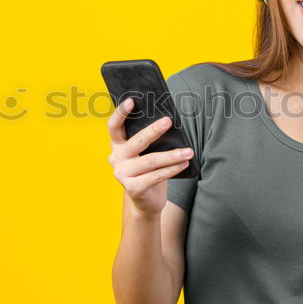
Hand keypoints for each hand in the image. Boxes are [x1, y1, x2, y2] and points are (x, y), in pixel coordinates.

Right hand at [106, 98, 194, 218]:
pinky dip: (172, 169)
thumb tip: (168, 122)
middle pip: (137, 141)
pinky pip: (156, 176)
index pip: (114, 127)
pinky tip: (184, 164)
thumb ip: (150, 141)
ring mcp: (122, 174)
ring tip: (189, 151)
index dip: (120, 113)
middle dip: (154, 130)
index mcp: (118, 146)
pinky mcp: (133, 188)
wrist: (146, 202)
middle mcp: (116, 159)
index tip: (132, 101)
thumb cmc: (149, 172)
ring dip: (172, 155)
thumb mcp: (146, 154)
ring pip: (150, 160)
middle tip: (169, 121)